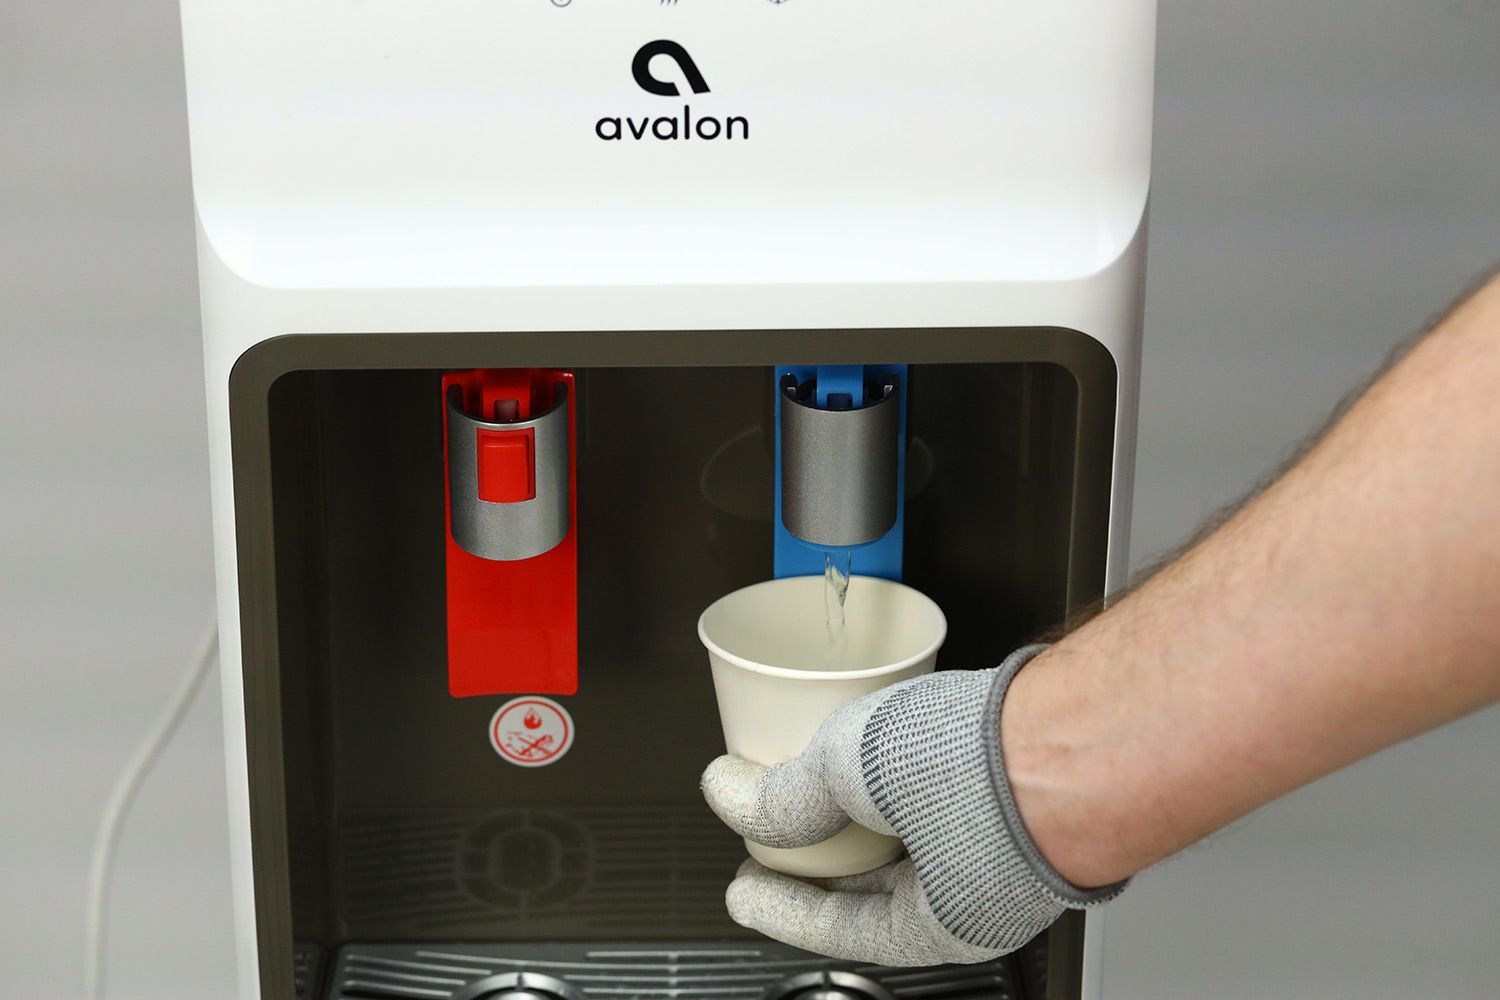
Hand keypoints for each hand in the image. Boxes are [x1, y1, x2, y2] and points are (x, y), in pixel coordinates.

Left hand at [700, 646, 1125, 966]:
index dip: (778, 906)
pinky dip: (906, 781)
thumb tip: (737, 800)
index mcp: (943, 926)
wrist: (1099, 719)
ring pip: (917, 838)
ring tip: (822, 777)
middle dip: (823, 857)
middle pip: (877, 886)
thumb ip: (788, 795)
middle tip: (776, 833)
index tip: (742, 888)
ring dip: (864, 812)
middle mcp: (982, 898)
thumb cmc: (1002, 768)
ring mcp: (1010, 845)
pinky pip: (949, 799)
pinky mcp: (1028, 791)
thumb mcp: (856, 772)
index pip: (837, 928)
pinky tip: (890, 746)